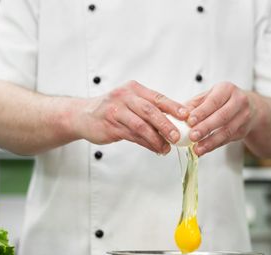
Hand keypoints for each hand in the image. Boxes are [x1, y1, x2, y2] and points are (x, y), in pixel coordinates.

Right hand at [73, 80, 187, 153]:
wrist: (83, 115)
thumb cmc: (112, 110)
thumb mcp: (131, 103)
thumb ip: (150, 111)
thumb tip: (175, 123)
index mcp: (134, 89)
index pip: (158, 97)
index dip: (174, 107)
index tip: (186, 116)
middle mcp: (125, 97)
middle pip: (150, 111)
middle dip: (166, 125)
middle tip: (178, 137)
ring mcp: (116, 111)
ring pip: (141, 125)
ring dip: (156, 139)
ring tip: (166, 148)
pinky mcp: (110, 126)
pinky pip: (132, 136)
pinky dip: (146, 144)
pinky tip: (155, 149)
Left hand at [185, 82, 256, 156]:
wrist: (250, 107)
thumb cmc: (224, 100)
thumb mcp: (209, 96)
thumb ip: (194, 105)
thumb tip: (179, 115)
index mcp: (227, 89)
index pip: (213, 101)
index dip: (201, 112)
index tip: (189, 121)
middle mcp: (238, 101)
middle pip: (221, 116)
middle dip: (205, 128)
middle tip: (192, 136)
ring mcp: (243, 117)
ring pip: (226, 131)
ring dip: (210, 141)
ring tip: (197, 148)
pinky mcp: (243, 130)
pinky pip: (227, 140)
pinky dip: (214, 146)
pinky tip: (204, 149)